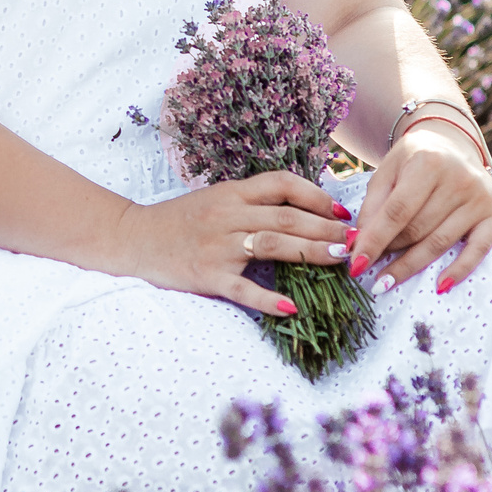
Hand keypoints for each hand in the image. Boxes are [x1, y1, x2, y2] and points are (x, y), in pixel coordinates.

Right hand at [97, 173, 352, 314]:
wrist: (134, 238)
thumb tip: (300, 212)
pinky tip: (291, 308)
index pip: (281, 183)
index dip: (315, 194)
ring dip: (311, 252)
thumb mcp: (216, 200)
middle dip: (326, 228)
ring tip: (340, 260)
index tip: (341, 211)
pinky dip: (267, 299)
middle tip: (357, 240)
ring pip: (272, 245)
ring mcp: (217, 245)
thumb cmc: (179, 220)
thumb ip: (251, 203)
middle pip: (286, 217)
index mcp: (231, 192)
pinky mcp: (206, 274)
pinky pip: (242, 288)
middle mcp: (227, 215)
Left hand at [349, 126, 491, 294]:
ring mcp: (480, 197)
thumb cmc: (414, 160)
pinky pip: (478, 249)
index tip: (355, 264)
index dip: (375, 240)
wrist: (453, 145)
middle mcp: (459, 178)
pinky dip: (459, 270)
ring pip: (440, 242)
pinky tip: (440, 286)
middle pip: (418, 229)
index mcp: (428, 162)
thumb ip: (373, 205)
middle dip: (390, 251)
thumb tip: (358, 243)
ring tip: (387, 280)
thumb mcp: (387, 171)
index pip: (397, 211)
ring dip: (411, 265)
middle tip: (368, 267)